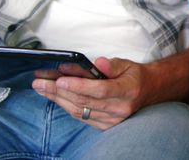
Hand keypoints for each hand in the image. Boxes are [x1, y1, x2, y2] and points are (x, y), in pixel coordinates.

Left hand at [32, 57, 147, 129]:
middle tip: (40, 82)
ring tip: (42, 88)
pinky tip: (55, 97)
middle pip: (84, 101)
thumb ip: (111, 65)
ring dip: (57, 99)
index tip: (60, 79)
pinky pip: (81, 117)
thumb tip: (97, 63)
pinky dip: (66, 106)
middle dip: (59, 91)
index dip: (78, 86)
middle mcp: (120, 108)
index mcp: (127, 91)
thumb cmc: (134, 76)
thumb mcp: (126, 64)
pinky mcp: (105, 125)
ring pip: (80, 111)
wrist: (148, 91)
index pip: (100, 90)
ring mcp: (112, 119)